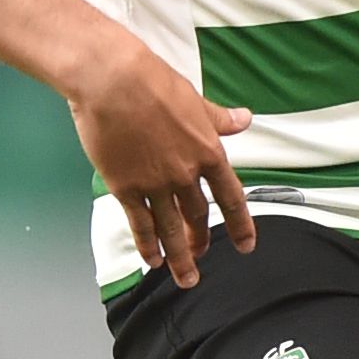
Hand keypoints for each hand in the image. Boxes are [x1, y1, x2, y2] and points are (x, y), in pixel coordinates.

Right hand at [56, 29, 257, 284]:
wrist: (112, 81)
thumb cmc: (153, 82)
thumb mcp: (195, 99)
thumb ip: (219, 118)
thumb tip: (244, 119)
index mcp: (208, 151)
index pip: (231, 196)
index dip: (241, 224)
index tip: (247, 245)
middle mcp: (185, 174)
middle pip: (198, 216)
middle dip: (201, 241)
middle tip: (201, 256)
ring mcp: (155, 184)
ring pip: (171, 229)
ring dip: (180, 257)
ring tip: (185, 278)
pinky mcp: (126, 188)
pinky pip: (141, 224)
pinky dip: (148, 245)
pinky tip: (153, 260)